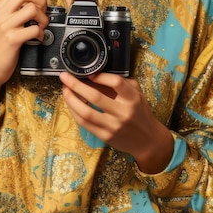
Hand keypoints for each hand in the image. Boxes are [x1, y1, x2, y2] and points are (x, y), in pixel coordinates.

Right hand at [0, 0, 48, 106]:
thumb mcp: (4, 25)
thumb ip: (18, 10)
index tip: (38, 6)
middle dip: (40, 2)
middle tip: (42, 14)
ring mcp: (5, 26)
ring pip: (32, 9)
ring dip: (43, 19)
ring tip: (41, 28)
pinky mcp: (12, 39)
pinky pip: (34, 29)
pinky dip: (41, 34)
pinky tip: (38, 39)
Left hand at [59, 71, 173, 173]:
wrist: (147, 140)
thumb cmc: (140, 113)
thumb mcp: (137, 94)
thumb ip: (121, 83)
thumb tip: (96, 75)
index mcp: (132, 98)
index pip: (116, 82)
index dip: (100, 76)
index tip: (89, 73)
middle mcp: (123, 112)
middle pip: (95, 96)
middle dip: (76, 85)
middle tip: (65, 76)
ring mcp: (113, 126)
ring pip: (86, 112)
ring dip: (71, 99)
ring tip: (65, 89)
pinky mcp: (105, 136)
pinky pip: (84, 123)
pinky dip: (75, 111)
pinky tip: (71, 103)